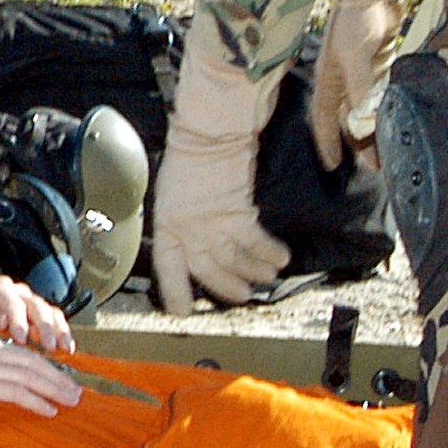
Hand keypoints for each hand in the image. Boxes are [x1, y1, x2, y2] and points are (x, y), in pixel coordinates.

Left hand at [0, 277, 74, 352]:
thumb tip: (4, 321)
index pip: (13, 303)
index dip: (19, 321)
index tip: (21, 338)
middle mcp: (17, 292)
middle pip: (37, 306)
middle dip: (45, 327)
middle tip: (48, 345)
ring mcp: (29, 302)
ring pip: (50, 311)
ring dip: (59, 330)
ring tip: (63, 348)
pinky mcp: (37, 314)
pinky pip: (54, 319)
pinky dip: (62, 332)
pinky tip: (67, 347)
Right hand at [0, 335, 82, 419]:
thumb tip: (1, 384)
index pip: (22, 352)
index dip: (46, 365)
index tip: (60, 378)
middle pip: (31, 361)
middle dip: (57, 377)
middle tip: (76, 391)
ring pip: (28, 375)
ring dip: (53, 389)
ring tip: (70, 401)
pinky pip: (14, 391)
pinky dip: (35, 400)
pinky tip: (47, 409)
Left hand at [151, 34, 289, 312]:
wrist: (208, 133)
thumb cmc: (187, 158)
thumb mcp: (173, 194)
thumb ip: (182, 222)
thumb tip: (198, 242)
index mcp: (166, 225)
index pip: (168, 269)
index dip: (176, 294)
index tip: (183, 314)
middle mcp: (188, 230)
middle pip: (207, 272)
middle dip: (227, 289)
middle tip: (242, 296)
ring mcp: (213, 224)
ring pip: (236, 262)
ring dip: (254, 273)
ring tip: (266, 278)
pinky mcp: (238, 214)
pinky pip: (257, 243)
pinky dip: (270, 253)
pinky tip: (281, 258)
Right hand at [309, 0, 434, 170]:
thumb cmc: (357, 20)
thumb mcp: (356, 58)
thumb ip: (361, 92)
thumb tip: (364, 127)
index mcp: (328, 80)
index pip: (324, 120)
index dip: (329, 144)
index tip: (333, 168)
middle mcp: (343, 78)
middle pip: (348, 118)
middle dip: (358, 142)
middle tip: (375, 166)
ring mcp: (363, 70)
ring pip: (367, 107)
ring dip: (377, 126)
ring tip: (391, 147)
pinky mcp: (382, 60)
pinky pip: (383, 92)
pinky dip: (389, 106)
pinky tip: (402, 117)